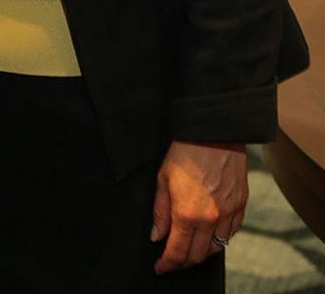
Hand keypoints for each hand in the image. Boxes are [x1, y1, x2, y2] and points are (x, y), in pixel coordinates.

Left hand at [151, 140, 247, 273]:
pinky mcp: (241, 205)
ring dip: (203, 253)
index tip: (161, 268)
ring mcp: (229, 213)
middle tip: (173, 260)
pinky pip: (232, 232)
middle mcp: (211, 218)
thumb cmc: (184, 150)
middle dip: (183, 262)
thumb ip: (160, 212)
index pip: (177, 252)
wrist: (213, 131)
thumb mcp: (163, 178)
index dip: (167, 264)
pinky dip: (221, 238)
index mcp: (187, 213)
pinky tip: (210, 234)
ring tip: (191, 247)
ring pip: (217, 248)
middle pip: (198, 255)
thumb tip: (156, 236)